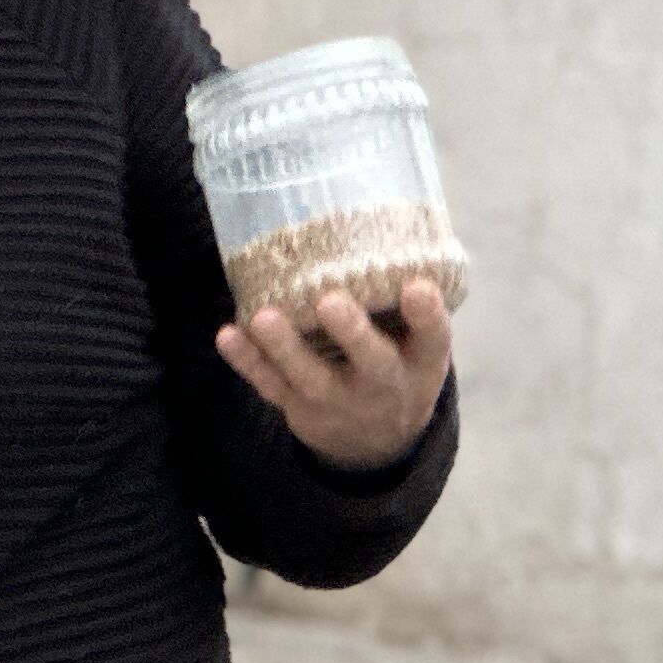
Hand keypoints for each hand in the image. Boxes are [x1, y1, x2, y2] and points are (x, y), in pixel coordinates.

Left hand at [218, 276, 454, 470]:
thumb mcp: (419, 343)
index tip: (417, 286)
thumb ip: (404, 300)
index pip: (434, 337)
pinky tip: (228, 336)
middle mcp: (383, 384)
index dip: (427, 314)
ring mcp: (339, 400)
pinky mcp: (299, 408)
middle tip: (329, 302)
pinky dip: (248, 362)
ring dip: (284, 347)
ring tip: (263, 318)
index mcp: (421, 361)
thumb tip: (382, 221)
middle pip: (370, 361)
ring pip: (310, 376)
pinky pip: (270, 386)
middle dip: (350, 332)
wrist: (377, 441)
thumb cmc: (398, 363)